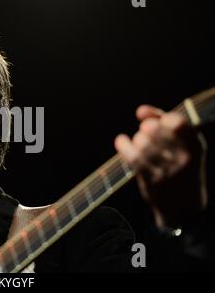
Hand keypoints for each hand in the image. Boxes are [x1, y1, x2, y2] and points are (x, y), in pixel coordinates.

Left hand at [115, 105, 207, 228]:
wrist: (185, 206)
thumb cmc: (181, 166)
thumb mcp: (182, 144)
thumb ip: (163, 122)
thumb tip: (140, 111)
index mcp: (195, 145)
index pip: (177, 123)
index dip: (162, 118)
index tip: (156, 122)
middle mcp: (184, 158)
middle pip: (154, 131)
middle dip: (146, 128)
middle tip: (145, 132)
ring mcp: (169, 171)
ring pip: (143, 144)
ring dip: (136, 139)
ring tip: (138, 141)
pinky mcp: (153, 181)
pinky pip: (134, 158)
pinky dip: (124, 146)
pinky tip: (121, 141)